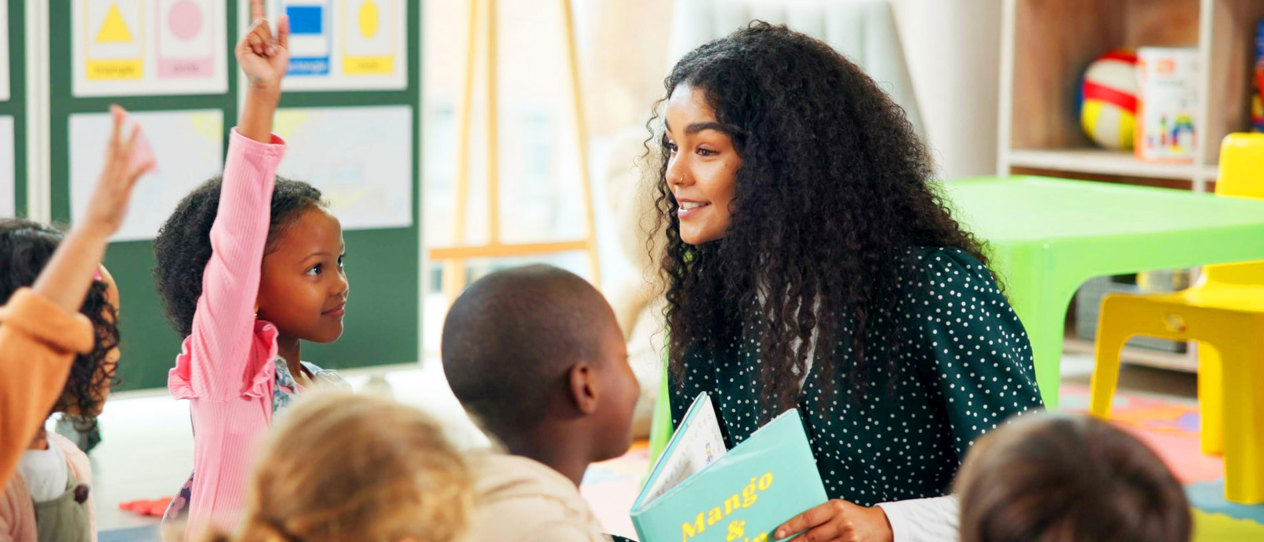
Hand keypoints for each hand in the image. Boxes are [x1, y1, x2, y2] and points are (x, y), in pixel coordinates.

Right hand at [81, 105, 155, 236]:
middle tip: (119, 110)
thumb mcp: (110, 192)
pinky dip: (142, 170)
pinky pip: (133, 179)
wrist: (93, 229)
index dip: (113, 129)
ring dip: (131, 141)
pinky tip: (151, 161)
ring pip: (123, 157)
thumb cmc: (102, 211)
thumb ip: (117, 180)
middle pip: (113, 146)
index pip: (109, 145)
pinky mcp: (122, 194)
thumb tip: (124, 173)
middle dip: (117, 127)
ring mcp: (115, 183)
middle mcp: (109, 174)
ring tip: (138, 125)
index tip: (116, 113)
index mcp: (105, 171)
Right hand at [237, 0, 289, 92]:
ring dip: (266, 41)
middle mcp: (253, 38)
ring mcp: (246, 42)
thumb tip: (283, 15)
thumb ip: (283, 31)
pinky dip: (259, 43)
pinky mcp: (242, 47)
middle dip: (270, 36)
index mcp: (262, 37)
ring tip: (266, 54)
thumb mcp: (283, 47)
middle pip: (261, 22)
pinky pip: (251, 35)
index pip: (259, 17)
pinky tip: (260, 53)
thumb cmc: (276, 67)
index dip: (257, 6)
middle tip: (271, 51)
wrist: (269, 81)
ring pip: (257, 28)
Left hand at [775, 500, 892, 541]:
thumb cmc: (854, 516)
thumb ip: (820, 516)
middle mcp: (843, 523)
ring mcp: (850, 539)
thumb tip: (794, 527)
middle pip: (812, 537)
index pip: (808, 518)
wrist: (883, 525)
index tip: (778, 533)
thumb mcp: (838, 509)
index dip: (791, 526)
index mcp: (836, 507)